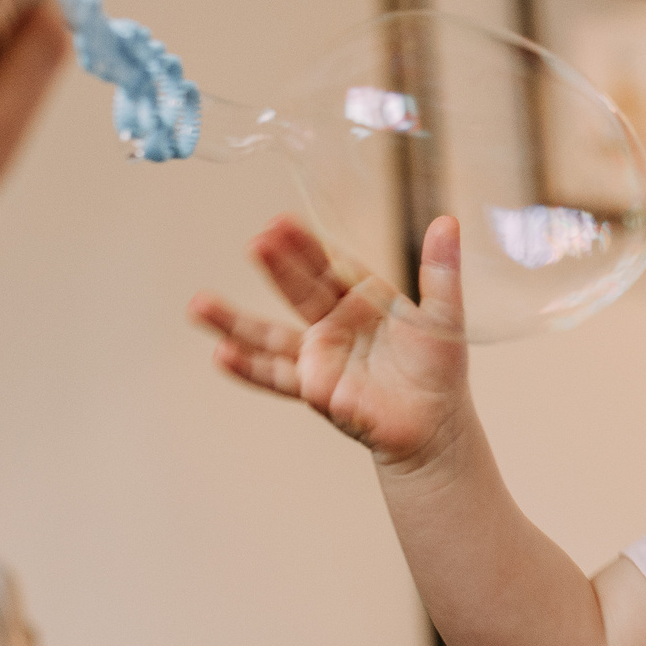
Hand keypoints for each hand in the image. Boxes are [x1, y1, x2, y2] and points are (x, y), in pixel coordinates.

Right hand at [191, 213, 472, 469]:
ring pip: (270, 334)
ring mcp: (319, 354)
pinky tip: (221, 355)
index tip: (279, 223)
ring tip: (198, 305)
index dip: (304, 245)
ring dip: (234, 321)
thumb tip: (448, 221)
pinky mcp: (314, 388)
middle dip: (276, 268)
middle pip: (298, 290)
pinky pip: (277, 376)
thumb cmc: (438, 368)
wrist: (435, 424)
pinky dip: (248, 368)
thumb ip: (441, 270)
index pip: (327, 263)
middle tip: (255, 243)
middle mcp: (333, 321)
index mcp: (362, 296)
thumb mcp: (444, 314)